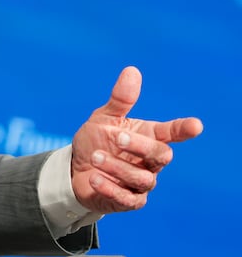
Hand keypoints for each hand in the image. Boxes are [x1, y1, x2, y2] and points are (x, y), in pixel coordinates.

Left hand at [71, 66, 202, 213]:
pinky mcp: (129, 201)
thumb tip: (132, 70)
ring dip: (116, 166)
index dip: (183, 129)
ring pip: (143, 178)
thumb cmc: (96, 140)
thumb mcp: (104, 118)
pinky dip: (111, 187)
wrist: (75, 168)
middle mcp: (149, 161)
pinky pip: (129, 199)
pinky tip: (94, 177)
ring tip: (95, 156)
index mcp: (148, 137)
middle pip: (161, 155)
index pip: (171, 133)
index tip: (195, 126)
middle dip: (140, 146)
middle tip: (118, 137)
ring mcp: (142, 182)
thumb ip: (120, 99)